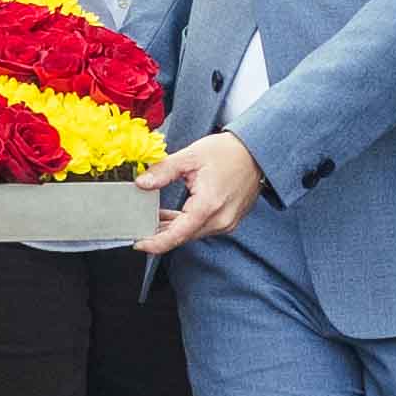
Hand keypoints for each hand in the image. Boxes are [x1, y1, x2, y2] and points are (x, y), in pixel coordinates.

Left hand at [144, 131, 268, 253]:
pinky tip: (173, 217)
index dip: (156, 243)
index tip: (139, 244)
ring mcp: (227, 222)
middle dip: (160, 235)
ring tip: (153, 219)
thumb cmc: (228, 152)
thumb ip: (163, 171)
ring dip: (173, 229)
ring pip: (192, 233)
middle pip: (183, 236)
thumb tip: (142, 183)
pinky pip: (203, 228)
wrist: (256, 151)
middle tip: (140, 228)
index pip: (177, 234)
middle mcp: (220, 220)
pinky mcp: (229, 220)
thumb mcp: (190, 156)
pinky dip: (186, 225)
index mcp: (208, 205)